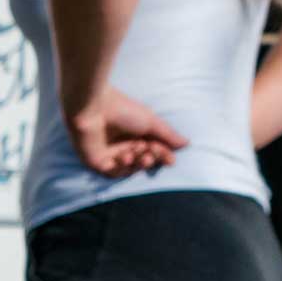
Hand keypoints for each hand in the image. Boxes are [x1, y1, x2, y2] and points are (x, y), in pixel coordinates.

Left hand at [63, 89, 186, 177]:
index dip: (162, 156)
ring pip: (129, 169)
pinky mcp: (96, 162)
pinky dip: (123, 167)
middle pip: (142, 161)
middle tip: (153, 151)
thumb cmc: (122, 109)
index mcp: (134, 134)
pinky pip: (113, 173)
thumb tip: (187, 143)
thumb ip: (167, 135)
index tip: (171, 159)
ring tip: (140, 152)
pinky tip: (126, 156)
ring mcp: (108, 155)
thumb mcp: (150, 122)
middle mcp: (122, 145)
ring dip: (138, 163)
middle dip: (151, 159)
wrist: (94, 107)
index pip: (152, 150)